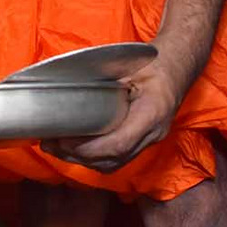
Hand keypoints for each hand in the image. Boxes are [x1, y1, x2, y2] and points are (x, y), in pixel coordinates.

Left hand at [41, 55, 188, 171]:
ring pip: (114, 164)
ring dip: (83, 161)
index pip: (119, 144)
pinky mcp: (144, 141)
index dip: (89, 149)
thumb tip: (71, 90)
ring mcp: (151, 140)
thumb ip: (105, 80)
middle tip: (50, 145)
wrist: (176, 68)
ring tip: (56, 148)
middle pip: (112, 159)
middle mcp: (153, 133)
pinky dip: (95, 158)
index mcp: (152, 112)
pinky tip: (76, 150)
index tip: (64, 141)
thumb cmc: (154, 62)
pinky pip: (118, 159)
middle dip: (78, 157)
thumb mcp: (128, 66)